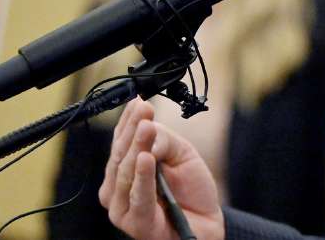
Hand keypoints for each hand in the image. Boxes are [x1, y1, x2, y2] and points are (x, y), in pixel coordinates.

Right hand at [99, 98, 225, 239]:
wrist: (206, 223)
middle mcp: (118, 188)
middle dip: (132, 130)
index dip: (128, 119)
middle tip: (144, 109)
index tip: (139, 100)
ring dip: (137, 148)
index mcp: (124, 169)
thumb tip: (147, 128)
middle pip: (121, 155)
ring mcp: (123, 208)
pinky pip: (138, 197)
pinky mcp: (136, 224)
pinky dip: (142, 177)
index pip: (120, 140)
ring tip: (146, 128)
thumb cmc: (190, 190)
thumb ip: (164, 140)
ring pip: (126, 173)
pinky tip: (146, 158)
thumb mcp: (181, 154)